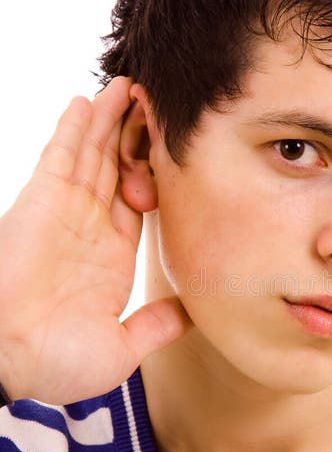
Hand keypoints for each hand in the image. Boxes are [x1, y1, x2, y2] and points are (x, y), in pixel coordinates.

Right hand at [0, 77, 192, 403]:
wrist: (11, 361)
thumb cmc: (57, 364)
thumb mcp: (122, 349)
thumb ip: (157, 326)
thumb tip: (194, 314)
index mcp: (114, 257)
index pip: (145, 202)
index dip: (160, 174)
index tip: (180, 149)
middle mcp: (92, 228)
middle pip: (121, 167)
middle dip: (137, 136)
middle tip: (159, 103)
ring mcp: (66, 212)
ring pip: (95, 153)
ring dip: (111, 120)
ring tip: (131, 87)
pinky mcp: (41, 201)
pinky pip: (61, 155)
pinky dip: (74, 128)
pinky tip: (88, 101)